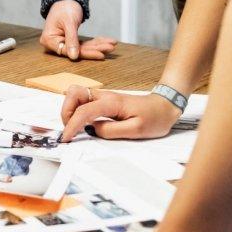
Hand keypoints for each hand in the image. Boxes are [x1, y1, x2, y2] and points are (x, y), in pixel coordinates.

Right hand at [40, 0, 116, 60]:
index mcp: (49, 40)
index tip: (101, 54)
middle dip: (96, 48)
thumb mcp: (69, 22)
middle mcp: (56, 44)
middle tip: (111, 47)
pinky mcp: (72, 41)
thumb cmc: (65, 7)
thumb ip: (71, 39)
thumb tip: (73, 57)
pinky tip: (107, 41)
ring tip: (112, 44)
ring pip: (84, 48)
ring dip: (98, 45)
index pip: (69, 51)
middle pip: (78, 51)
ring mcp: (64, 42)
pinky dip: (96, 42)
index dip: (86, 53)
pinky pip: (85, 44)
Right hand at [59, 86, 180, 140]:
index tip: (66, 138)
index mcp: (111, 103)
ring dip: (69, 109)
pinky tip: (82, 121)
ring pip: (76, 94)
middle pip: (73, 93)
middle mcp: (104, 95)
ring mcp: (104, 96)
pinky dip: (76, 108)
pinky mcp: (104, 100)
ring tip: (75, 126)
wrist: (165, 106)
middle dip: (66, 111)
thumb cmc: (154, 118)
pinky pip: (83, 99)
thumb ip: (111, 131)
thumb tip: (93, 130)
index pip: (83, 111)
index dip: (71, 125)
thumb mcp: (136, 130)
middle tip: (70, 130)